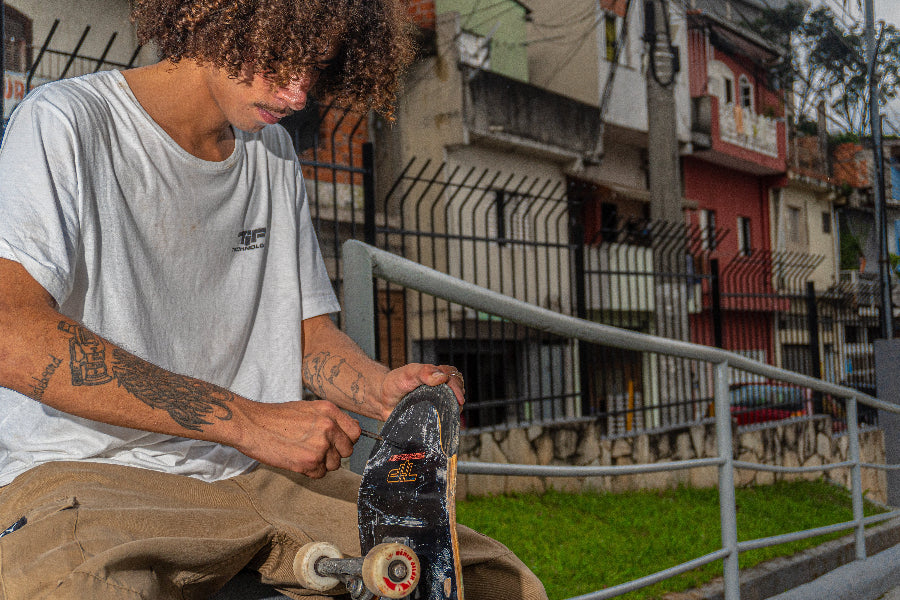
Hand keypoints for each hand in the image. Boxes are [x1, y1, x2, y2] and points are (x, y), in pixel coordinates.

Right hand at [231, 399, 360, 477]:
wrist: (252, 425)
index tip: (338, 442)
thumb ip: (331, 419)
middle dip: (335, 453)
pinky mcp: (308, 462)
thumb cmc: (277, 417)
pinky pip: (320, 474)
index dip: (347, 439)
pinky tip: (297, 460)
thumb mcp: (309, 408)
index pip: (355, 432)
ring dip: (322, 463)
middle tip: (317, 449)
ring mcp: (319, 446)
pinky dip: (310, 471)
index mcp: (329, 411)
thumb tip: (352, 430)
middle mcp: (328, 427)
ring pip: (334, 464)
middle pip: (347, 451)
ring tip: (304, 453)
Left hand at [375, 363, 465, 419]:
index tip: (458, 397)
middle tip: (455, 402)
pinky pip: (445, 416)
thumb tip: (442, 377)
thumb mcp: (408, 373)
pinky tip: (445, 420)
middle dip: (459, 395)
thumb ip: (423, 372)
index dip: (457, 386)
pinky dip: (448, 417)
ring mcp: (436, 401)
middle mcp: (438, 387)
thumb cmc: (395, 384)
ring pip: (454, 403)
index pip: (454, 377)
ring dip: (455, 406)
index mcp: (435, 375)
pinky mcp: (432, 414)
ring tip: (450, 411)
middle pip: (458, 389)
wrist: (382, 400)